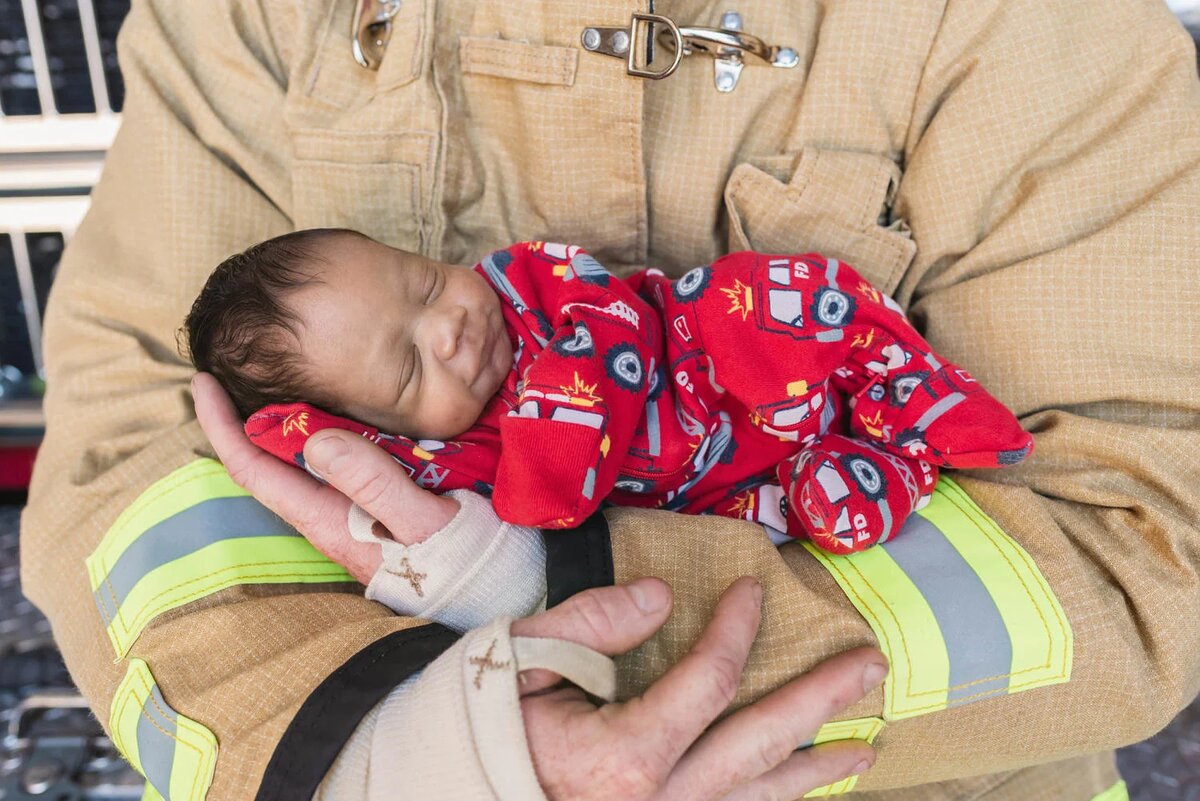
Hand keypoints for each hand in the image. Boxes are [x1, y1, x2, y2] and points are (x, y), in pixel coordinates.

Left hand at [190, 372, 458, 582]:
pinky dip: (325, 431)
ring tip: (279, 376)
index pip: (256, 471)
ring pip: (303, 464)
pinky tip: (338, 410)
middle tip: (238, 364)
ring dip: (285, 423)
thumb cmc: (469, 564)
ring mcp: (354, 517)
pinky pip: (336, 465)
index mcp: (331, 523)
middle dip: (244, 418)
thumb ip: (374, 484)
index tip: (204, 380)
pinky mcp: (379, 511)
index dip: (224, 427)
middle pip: (270, 465)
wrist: (506, 595)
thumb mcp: (426, 523)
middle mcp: (332, 521)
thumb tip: (314, 439)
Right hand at [513, 576, 885, 800]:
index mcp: (623, 757)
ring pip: (758, 797)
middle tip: (870, 666)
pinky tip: (797, 789)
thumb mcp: (521, 661)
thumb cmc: (481, 727)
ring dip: (815, 766)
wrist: (448, 796)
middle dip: (820, 701)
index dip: (737, 629)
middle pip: (759, 745)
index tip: (753, 589)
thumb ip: (591, 623)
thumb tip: (661, 597)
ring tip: (866, 746)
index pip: (708, 682)